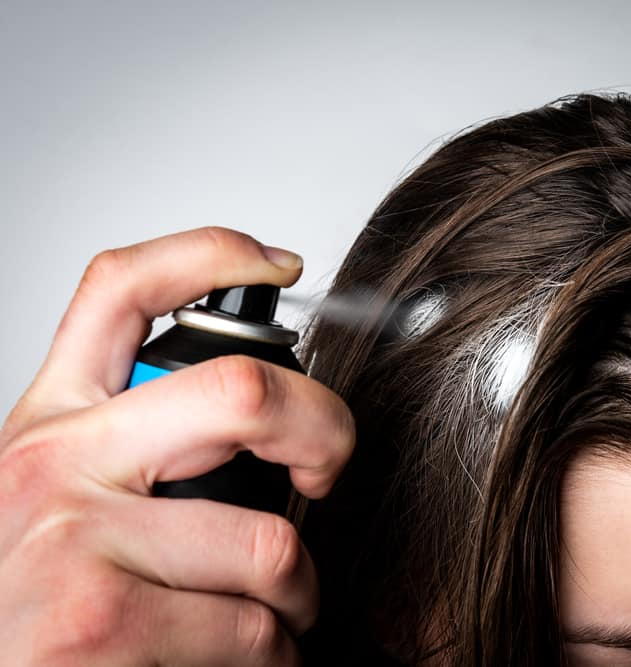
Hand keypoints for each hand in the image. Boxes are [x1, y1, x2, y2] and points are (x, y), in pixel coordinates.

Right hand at [0, 227, 354, 665]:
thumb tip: (249, 416)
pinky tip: (247, 658)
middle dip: (325, 431)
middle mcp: (55, 465)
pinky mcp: (100, 626)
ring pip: (269, 546)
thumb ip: (131, 447)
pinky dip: (276, 655)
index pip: (121, 289)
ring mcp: (74, 542)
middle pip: (241, 391)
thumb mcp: (54, 496)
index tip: (281, 264)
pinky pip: (253, 630)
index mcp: (52, 422)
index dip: (212, 252)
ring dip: (299, 595)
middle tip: (327, 471)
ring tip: (277, 611)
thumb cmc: (30, 601)